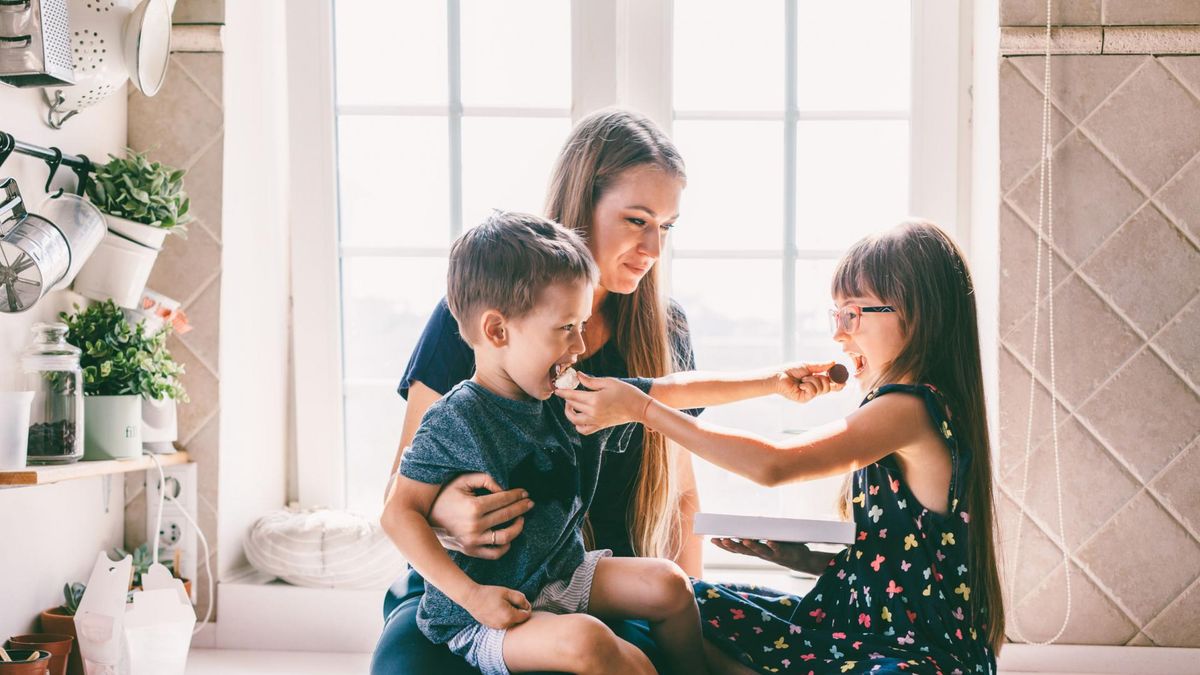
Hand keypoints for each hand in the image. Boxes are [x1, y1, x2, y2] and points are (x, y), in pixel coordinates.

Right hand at [428, 473, 533, 559]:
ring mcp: (473, 541)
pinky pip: (494, 554)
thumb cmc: (445, 495)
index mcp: (473, 507)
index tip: (525, 492)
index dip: (517, 495)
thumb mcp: (462, 481)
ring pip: (505, 537)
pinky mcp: (470, 551)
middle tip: (530, 502)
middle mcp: (475, 526)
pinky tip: (510, 536)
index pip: (503, 500)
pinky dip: (506, 547)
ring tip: (521, 519)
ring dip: (518, 527)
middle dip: (522, 507)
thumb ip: (484, 479)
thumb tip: (503, 488)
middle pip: (507, 516)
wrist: (423, 517)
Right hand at [463, 584, 531, 629]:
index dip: (526, 607)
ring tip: (503, 605)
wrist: (471, 598)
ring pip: (511, 623)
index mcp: (509, 616)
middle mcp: (504, 625)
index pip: (526, 616)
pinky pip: (504, 624)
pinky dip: (504, 618)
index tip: (520, 600)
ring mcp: (497, 628)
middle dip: (519, 611)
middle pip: (519, 620)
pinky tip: (498, 610)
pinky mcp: (492, 627)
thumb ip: (520, 598)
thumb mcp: (507, 592)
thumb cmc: (489, 594)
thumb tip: (527, 605)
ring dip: (511, 615)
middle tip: (511, 601)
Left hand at [555, 372, 650, 434]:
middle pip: (572, 407)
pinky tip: (580, 416)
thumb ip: (590, 381)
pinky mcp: (600, 426)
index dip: (563, 392)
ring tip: (572, 405)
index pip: (572, 396)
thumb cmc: (625, 392)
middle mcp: (593, 412)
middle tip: (568, 394)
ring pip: (574, 420)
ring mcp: (596, 421)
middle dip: (566, 400)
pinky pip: (583, 430)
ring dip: (570, 413)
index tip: (557, 389)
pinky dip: (578, 425)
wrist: (638, 408)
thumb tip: (577, 375)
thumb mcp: (608, 382)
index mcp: (594, 399)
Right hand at [710, 538, 833, 574]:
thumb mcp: (769, 536)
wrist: (800, 559)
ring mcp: (771, 554)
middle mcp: (760, 554)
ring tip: (744, 540)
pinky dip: (772, 545)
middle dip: (732, 546)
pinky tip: (768, 541)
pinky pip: (777, 549)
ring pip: (759, 551)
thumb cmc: (782, 546)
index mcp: (754, 550)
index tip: (713, 539)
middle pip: (744, 551)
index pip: (736, 549)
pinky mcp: (783, 553)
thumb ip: (761, 529)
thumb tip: (756, 518)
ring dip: (751, 546)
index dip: (724, 546)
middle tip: (722, 540)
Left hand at [774, 361, 844, 403]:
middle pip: (829, 388)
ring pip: (822, 388)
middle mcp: (814, 390)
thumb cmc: (791, 370)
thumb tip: (834, 362)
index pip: (831, 385)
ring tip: (803, 379)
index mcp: (816, 382)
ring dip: (812, 380)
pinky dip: (807, 385)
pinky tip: (800, 384)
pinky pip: (813, 392)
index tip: (843, 380)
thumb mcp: (808, 366)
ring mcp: (810, 395)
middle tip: (817, 375)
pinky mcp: (804, 398)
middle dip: (825, 379)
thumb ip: (821, 366)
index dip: (838, 384)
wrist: (779, 376)